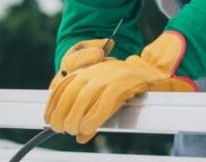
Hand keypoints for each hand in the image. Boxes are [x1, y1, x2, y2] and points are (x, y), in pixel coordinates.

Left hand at [44, 31, 195, 142]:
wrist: (157, 72)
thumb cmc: (131, 86)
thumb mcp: (107, 97)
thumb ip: (92, 113)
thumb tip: (79, 135)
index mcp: (90, 71)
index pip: (63, 86)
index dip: (53, 104)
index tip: (47, 120)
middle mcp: (97, 71)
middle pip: (71, 92)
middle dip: (62, 113)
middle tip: (62, 129)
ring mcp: (110, 76)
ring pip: (84, 97)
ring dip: (75, 116)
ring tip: (73, 130)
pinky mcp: (124, 83)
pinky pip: (105, 101)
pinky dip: (94, 116)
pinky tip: (88, 128)